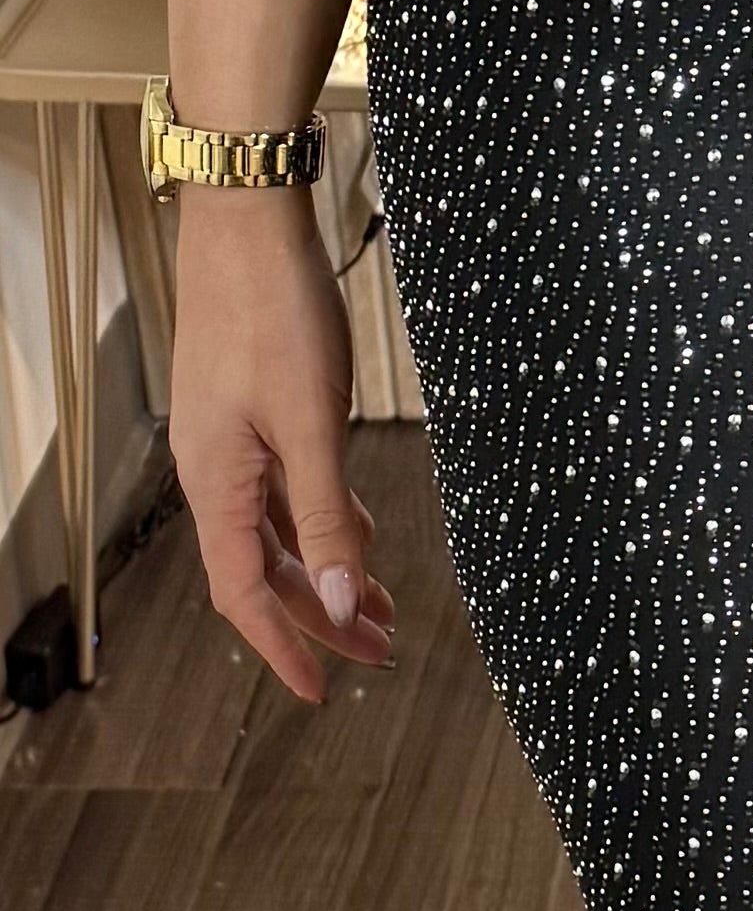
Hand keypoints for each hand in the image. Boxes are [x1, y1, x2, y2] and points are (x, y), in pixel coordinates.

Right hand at [168, 183, 395, 704]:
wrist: (249, 219)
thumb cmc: (275, 310)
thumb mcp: (311, 421)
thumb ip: (323, 513)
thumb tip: (335, 597)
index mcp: (216, 482)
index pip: (245, 591)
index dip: (285, 645)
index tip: (323, 691)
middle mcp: (214, 470)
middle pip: (264, 568)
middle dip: (320, 614)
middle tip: (379, 650)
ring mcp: (231, 440)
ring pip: (277, 529)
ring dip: (325, 569)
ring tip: (379, 603)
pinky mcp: (251, 410)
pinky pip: (283, 488)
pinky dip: (321, 518)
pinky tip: (358, 530)